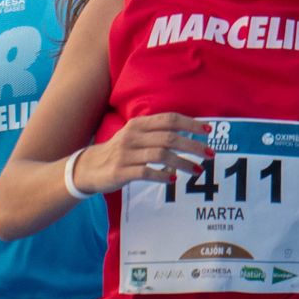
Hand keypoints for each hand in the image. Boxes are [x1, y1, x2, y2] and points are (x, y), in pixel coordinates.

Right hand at [71, 113, 209, 194]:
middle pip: (169, 137)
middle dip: (193, 145)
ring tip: (198, 170)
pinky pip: (146, 172)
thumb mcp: (135, 136)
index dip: (190, 124)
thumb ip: (157, 132)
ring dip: (183, 162)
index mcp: (138, 124)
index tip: (208, 131)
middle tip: (210, 153)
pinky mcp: (121, 172)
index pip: (169, 119)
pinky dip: (162, 175)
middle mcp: (133, 136)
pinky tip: (173, 179)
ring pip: (161, 155)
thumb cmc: (119, 151)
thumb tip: (189, 133)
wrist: (87, 168)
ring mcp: (126, 154)